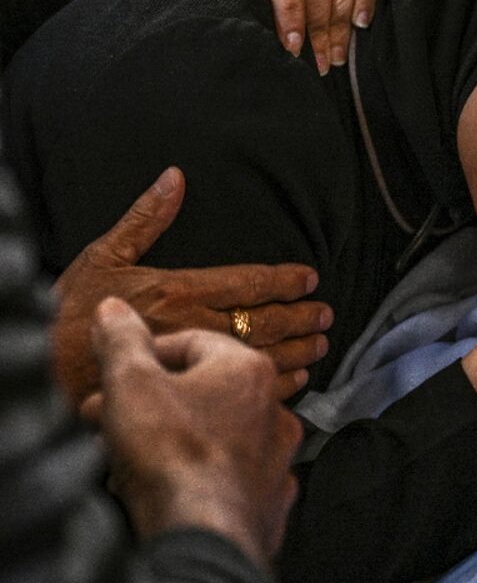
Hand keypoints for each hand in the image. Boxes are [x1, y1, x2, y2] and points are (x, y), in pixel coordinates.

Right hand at [52, 168, 331, 403]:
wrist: (43, 379)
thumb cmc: (66, 316)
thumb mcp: (101, 257)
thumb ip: (145, 219)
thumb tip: (174, 178)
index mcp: (182, 292)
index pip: (250, 283)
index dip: (285, 281)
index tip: (310, 280)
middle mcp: (198, 329)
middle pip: (267, 322)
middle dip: (302, 318)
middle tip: (326, 315)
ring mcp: (198, 371)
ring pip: (266, 360)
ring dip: (299, 352)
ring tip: (320, 346)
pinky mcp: (194, 404)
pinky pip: (246, 398)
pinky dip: (281, 388)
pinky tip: (297, 382)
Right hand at [81, 298, 301, 568]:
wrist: (204, 532)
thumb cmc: (172, 452)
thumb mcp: (131, 382)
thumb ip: (122, 340)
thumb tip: (114, 309)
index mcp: (249, 369)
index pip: (192, 342)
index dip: (143, 356)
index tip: (112, 374)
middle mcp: (275, 408)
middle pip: (202, 391)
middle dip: (148, 401)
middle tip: (105, 417)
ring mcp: (276, 456)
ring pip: (214, 434)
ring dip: (169, 438)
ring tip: (123, 455)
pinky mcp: (269, 496)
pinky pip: (226, 474)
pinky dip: (196, 474)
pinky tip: (164, 485)